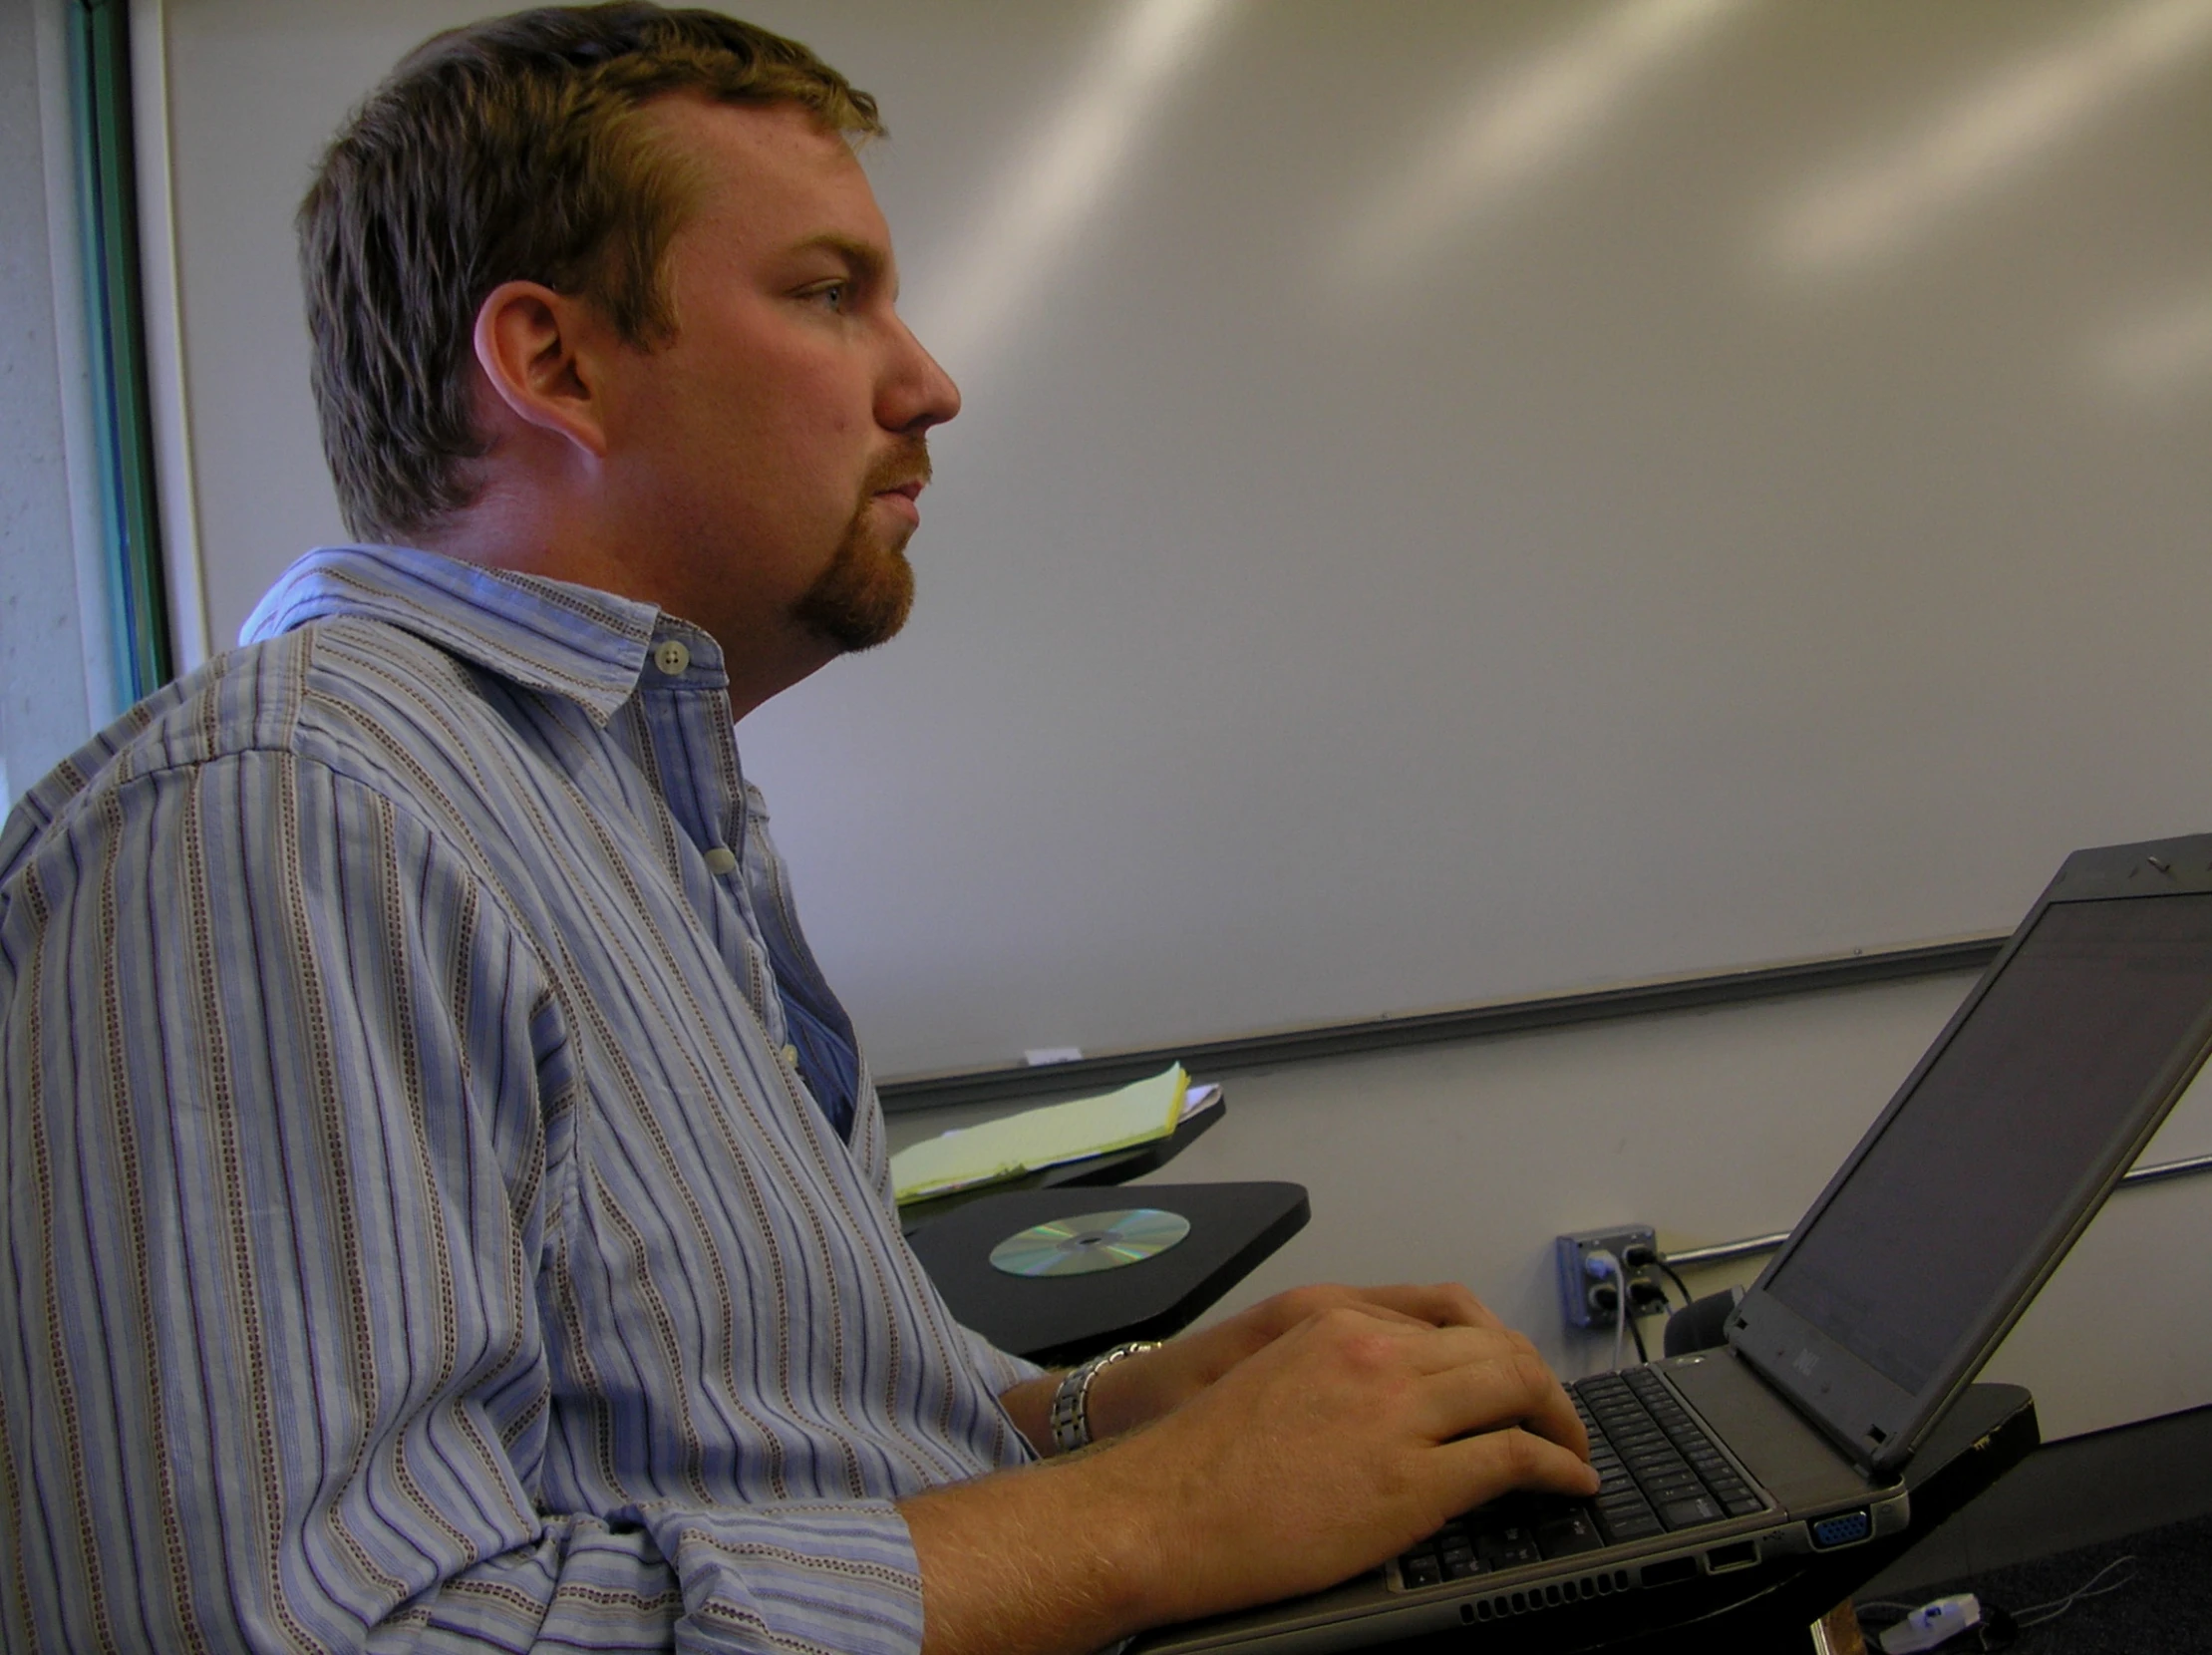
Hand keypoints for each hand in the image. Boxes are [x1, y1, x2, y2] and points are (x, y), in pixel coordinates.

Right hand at [906, 1306, 1594, 1653]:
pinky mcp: (1414, 1480)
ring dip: (1559, 1419)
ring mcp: (1399, 1414)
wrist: (1159, 1511)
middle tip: (1554, 1414)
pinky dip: (1557, 1468)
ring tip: (1573, 1447)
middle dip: (1536, 1380)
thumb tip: (1387, 1396)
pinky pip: (1514, 1459)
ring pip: (1516, 1389)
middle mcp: (1376, 1353)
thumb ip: (1335, 1371)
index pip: (1450, 1313)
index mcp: (1338, 1323)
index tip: (1508, 1374)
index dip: (1494, 1347)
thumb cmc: (1197, 1462)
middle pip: (1495, 1345)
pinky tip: (1570, 1481)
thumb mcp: (1271, 1377)